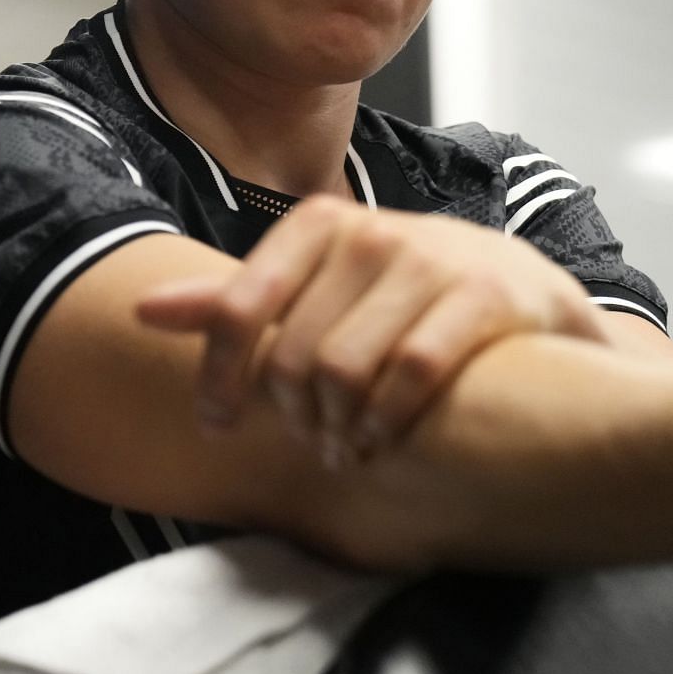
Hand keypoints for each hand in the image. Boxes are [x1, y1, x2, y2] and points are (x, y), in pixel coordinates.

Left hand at [137, 197, 603, 464]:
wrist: (531, 292)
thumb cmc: (410, 295)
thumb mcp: (324, 284)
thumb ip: (239, 299)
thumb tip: (141, 310)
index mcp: (323, 224)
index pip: (240, 307)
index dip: (219, 376)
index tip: (217, 424)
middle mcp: (373, 232)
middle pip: (293, 354)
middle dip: (291, 415)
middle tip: (307, 440)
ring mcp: (431, 259)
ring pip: (346, 369)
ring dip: (336, 429)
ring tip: (343, 449)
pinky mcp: (484, 294)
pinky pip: (413, 372)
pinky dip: (388, 421)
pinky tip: (382, 441)